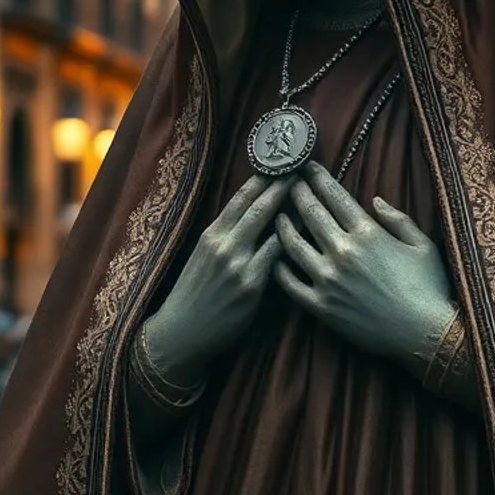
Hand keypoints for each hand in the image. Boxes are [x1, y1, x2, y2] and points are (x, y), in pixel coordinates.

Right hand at [142, 174, 292, 378]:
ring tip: (313, 196)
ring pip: (270, 227)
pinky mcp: (250, 285)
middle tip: (303, 169)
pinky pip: (277, 257)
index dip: (262, 179)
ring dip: (294, 210)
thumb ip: (226, 237)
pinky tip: (308, 234)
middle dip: (282, 186)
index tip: (280, 164)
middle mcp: (223, 243)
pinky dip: (292, 242)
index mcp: (211, 234)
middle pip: (258, 206)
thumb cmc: (196, 294)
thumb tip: (253, 217)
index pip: (240, 197)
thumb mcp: (203, 257)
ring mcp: (237, 264)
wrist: (182, 331)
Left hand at [274, 162, 453, 361]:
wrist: (425, 334)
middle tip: (284, 182)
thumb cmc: (429, 288)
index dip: (317, 178)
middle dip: (295, 193)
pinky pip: (290, 284)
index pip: (334, 196)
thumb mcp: (422, 244)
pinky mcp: (321, 307)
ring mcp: (328, 280)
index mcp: (367, 233)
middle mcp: (343, 251)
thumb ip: (397, 218)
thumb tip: (375, 200)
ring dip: (282, 226)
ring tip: (275, 215)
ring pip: (293, 245)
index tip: (306, 168)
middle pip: (310, 214)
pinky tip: (274, 259)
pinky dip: (279, 269)